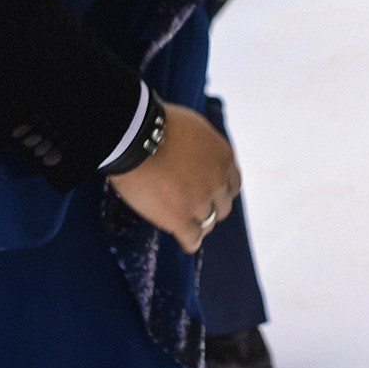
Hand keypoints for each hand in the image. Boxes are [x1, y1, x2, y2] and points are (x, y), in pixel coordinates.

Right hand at [108, 102, 240, 253]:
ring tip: (187, 224)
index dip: (220, 191)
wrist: (135, 138)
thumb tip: (201, 155)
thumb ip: (205, 148)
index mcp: (224, 157)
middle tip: (194, 207)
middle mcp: (217, 181)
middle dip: (210, 207)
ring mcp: (199, 202)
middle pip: (222, 206)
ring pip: (207, 223)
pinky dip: (190, 241)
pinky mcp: (179, 219)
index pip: (233, 185)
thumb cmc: (158, 126)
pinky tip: (185, 241)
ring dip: (198, 223)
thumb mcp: (195, 128)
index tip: (211, 193)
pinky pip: (192, 239)